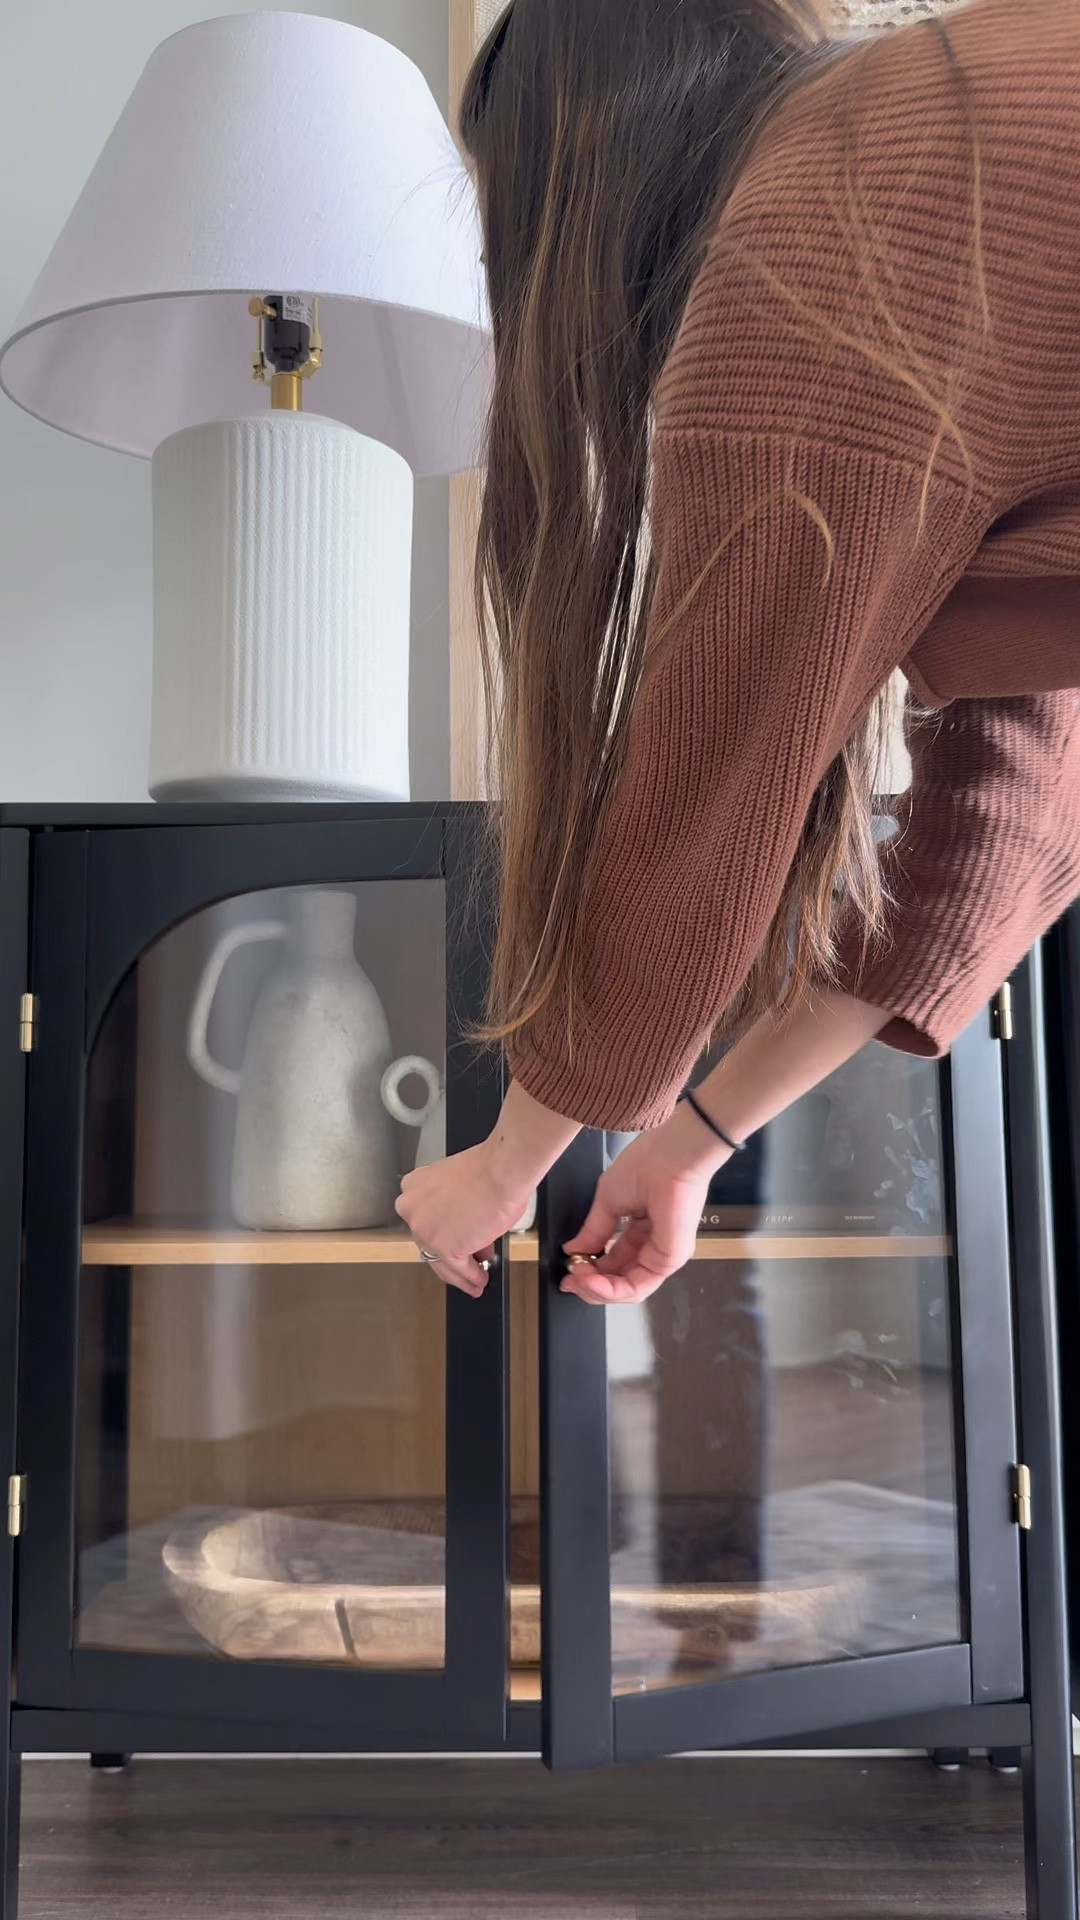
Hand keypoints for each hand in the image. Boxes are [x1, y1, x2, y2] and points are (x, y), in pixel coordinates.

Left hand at [396, 1141, 534, 1297]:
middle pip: (430, 1243)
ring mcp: (425, 1230)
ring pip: (442, 1261)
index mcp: (414, 1187)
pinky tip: (480, 1278)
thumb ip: (453, 1207)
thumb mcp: (459, 1184)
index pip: (425, 1219)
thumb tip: (466, 1228)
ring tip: (475, 1279)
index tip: (453, 1239)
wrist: (501, 1171)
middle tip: (467, 1262)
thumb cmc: (488, 1170)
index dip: (443, 1232)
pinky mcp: (444, 1248)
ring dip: (461, 1273)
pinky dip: (471, 1277)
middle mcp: (412, 1209)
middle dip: (453, 1254)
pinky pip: (458, 1268)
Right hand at [561, 1107, 729, 1305]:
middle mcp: (655, 1245)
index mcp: (642, 1229)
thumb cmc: (648, 1163)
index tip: (569, 1269)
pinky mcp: (669, 1258)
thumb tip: (574, 1249)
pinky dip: (611, 1289)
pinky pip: (638, 1286)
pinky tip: (591, 1280)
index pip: (615, 1260)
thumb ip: (593, 1229)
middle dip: (591, 1284)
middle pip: (621, 1279)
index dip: (590, 1269)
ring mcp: (664, 1254)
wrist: (671, 1154)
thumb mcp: (609, 1199)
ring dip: (598, 1289)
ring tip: (578, 1279)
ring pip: (629, 1289)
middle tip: (570, 1280)